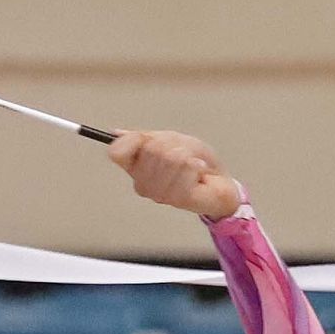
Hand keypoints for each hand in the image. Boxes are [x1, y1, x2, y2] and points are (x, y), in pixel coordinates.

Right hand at [108, 129, 242, 220]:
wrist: (218, 181)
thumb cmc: (194, 160)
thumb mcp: (171, 140)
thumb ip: (145, 138)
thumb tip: (116, 134)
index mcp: (135, 167)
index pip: (117, 153)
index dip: (134, 141)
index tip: (148, 138)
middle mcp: (141, 183)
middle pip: (150, 149)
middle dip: (172, 144)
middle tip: (182, 153)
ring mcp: (158, 194)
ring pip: (169, 158)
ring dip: (187, 155)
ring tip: (192, 164)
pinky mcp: (177, 199)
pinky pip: (186, 169)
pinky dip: (197, 165)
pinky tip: (199, 172)